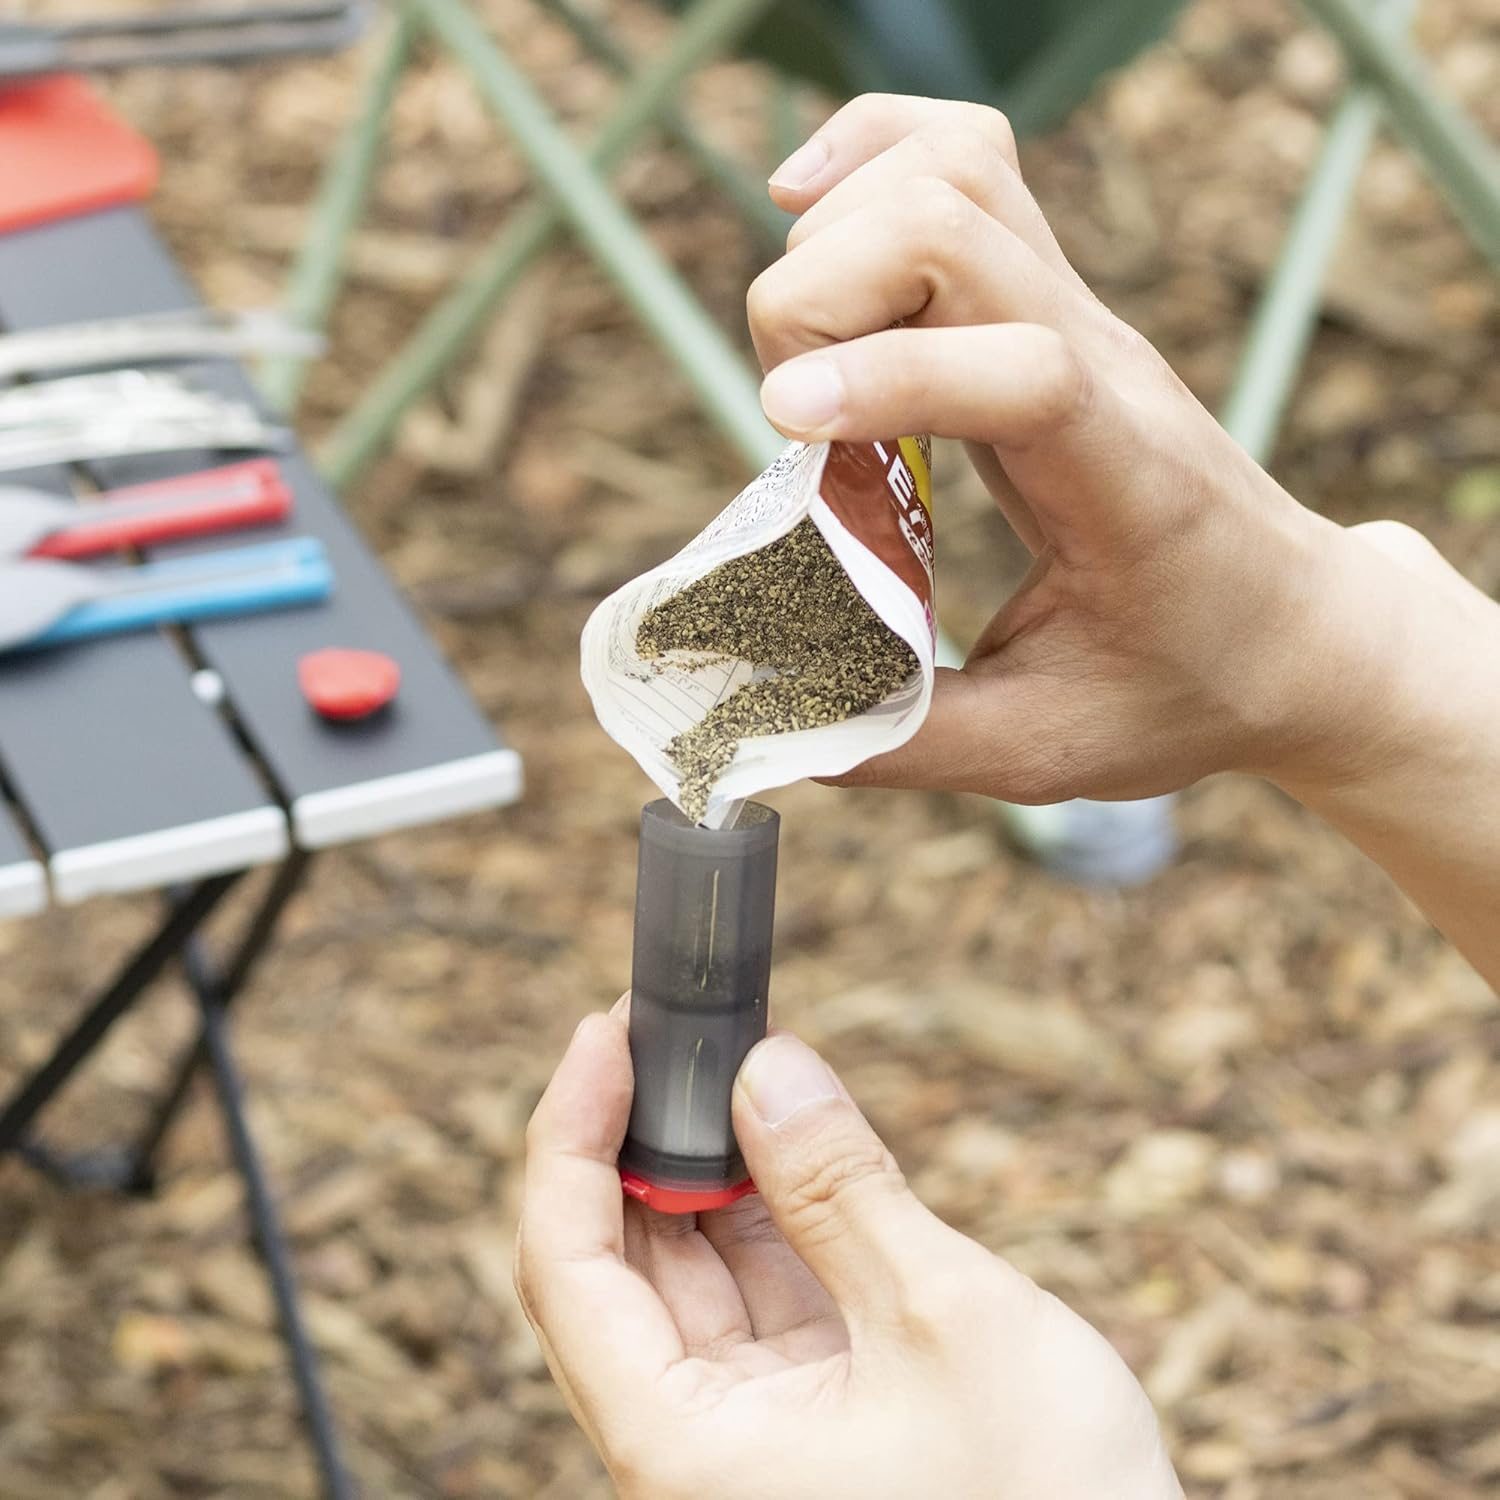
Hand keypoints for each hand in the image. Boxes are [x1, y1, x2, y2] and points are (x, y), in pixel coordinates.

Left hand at [515, 1002, 1181, 1499]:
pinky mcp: (808, 1419)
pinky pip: (757, 1297)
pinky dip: (766, 1213)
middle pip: (615, 1266)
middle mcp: (693, 1448)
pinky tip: (782, 1138)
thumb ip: (842, 1187)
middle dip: (637, 1136)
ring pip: (689, 1276)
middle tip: (670, 1028)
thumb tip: (769, 1068)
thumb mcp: (943, 1318)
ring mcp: (750, 1434)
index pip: (567, 1268)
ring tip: (730, 1064)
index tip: (607, 1032)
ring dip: (706, 1167)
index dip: (569, 1136)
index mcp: (682, 1450)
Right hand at [747, 93, 1427, 803]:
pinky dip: (870, 153)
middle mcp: (1100, 365)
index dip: (893, 374)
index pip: (1025, 368)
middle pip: (955, 225)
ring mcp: (1075, 314)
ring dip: (838, 230)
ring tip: (797, 349)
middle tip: (795, 423)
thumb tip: (773, 728)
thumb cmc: (1184, 686)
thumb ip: (910, 743)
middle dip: (820, 301)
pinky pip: (965, 157)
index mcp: (1122, 481)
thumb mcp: (1047, 754)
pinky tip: (807, 205)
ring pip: (953, 165)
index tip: (784, 429)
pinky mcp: (1044, 298)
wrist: (1292, 627)